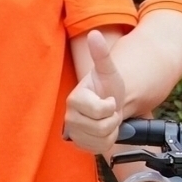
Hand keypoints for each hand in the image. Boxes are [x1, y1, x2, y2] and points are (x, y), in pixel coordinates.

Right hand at [65, 31, 130, 154]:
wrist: (108, 104)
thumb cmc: (107, 87)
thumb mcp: (108, 71)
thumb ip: (101, 54)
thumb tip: (94, 33)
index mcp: (74, 99)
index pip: (99, 110)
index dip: (110, 106)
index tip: (108, 100)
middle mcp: (69, 117)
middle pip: (101, 127)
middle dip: (112, 119)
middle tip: (108, 111)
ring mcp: (74, 132)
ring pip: (101, 138)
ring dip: (110, 129)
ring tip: (105, 119)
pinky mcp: (80, 144)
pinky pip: (100, 148)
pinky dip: (107, 140)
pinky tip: (103, 130)